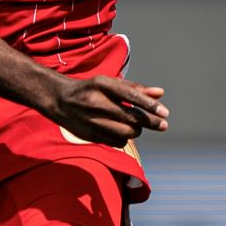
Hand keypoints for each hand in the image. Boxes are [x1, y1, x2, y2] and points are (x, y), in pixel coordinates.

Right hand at [43, 73, 167, 144]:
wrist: (60, 100)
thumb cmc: (92, 89)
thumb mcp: (111, 84)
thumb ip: (136, 89)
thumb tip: (160, 93)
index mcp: (102, 85)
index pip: (130, 95)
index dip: (149, 105)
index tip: (166, 113)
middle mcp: (96, 103)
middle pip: (131, 118)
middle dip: (150, 123)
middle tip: (163, 125)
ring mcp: (91, 120)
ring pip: (126, 132)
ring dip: (137, 130)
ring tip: (136, 125)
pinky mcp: (89, 135)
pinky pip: (117, 142)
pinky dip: (124, 138)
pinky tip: (122, 131)